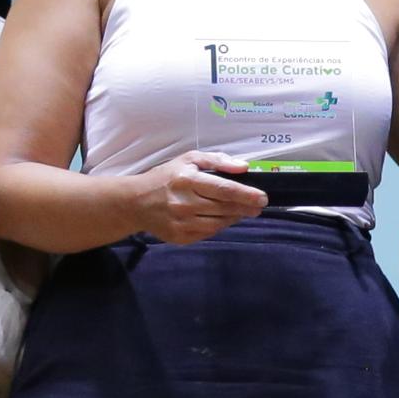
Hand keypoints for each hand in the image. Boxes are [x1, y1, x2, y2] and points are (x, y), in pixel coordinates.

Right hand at [133, 154, 270, 244]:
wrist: (136, 202)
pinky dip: (219, 226)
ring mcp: (182, 223)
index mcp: (187, 181)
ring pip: (218, 223)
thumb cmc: (166, 177)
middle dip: (246, 207)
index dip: (246, 195)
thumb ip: (217, 160)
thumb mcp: (189, 160)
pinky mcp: (180, 237)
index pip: (224, 189)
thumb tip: (243, 167)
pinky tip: (223, 218)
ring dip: (234, 217)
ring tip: (242, 211)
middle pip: (224, 208)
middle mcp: (184, 203)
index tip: (262, 197)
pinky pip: (208, 233)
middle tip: (258, 206)